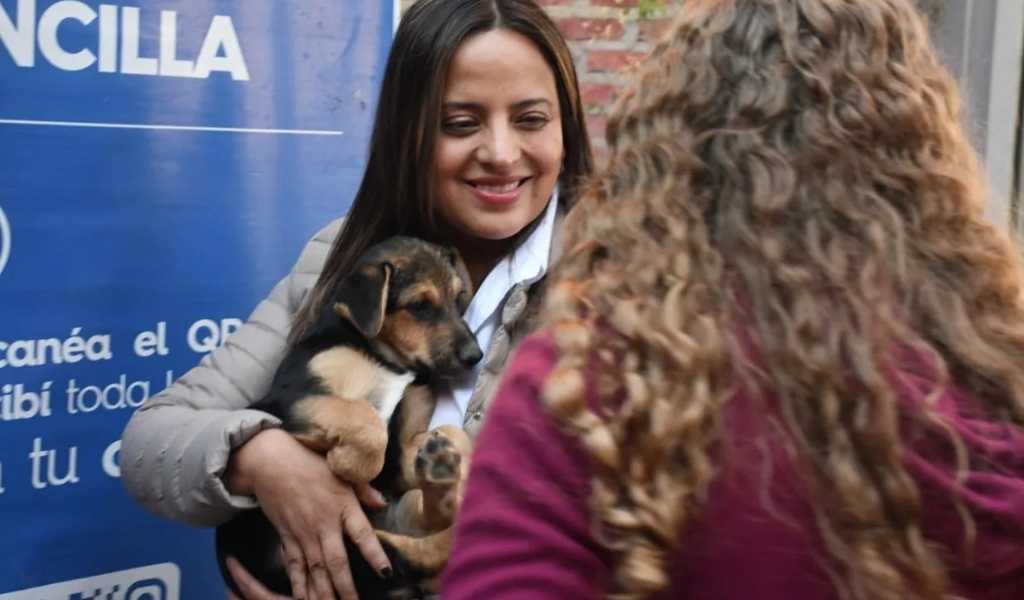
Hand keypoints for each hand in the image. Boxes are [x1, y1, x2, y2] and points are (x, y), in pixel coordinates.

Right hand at [226, 428, 391, 599]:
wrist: (270, 461)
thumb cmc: (310, 463)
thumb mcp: (342, 472)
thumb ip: (364, 490)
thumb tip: (383, 503)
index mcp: (343, 506)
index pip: (362, 535)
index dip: (375, 555)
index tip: (387, 573)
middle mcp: (324, 524)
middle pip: (337, 563)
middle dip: (346, 589)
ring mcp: (303, 533)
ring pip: (316, 571)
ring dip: (324, 593)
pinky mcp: (287, 537)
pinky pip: (295, 567)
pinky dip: (300, 585)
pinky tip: (304, 599)